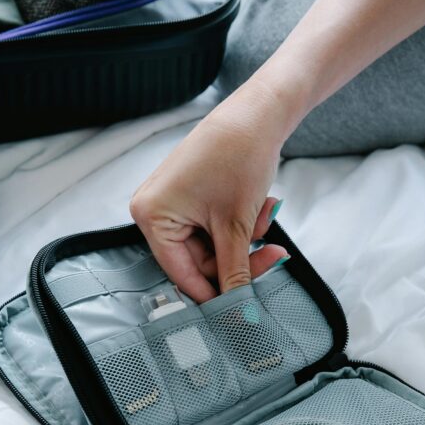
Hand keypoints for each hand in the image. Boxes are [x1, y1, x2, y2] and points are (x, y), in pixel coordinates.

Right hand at [130, 79, 298, 301]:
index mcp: (151, 217)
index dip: (215, 292)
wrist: (257, 114)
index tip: (242, 308)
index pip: (181, 273)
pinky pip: (210, 226)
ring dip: (242, 239)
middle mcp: (152, 210)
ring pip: (209, 244)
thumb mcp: (236, 225)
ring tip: (266, 214)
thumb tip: (238, 310)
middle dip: (239, 256)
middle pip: (197, 260)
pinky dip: (236, 224)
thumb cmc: (238, 158)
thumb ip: (235, 272)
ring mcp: (169, 201)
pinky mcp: (187, 194)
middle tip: (273, 253)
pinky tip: (259, 207)